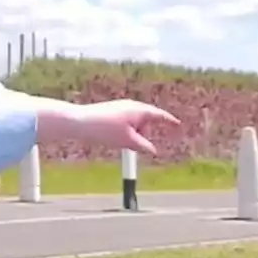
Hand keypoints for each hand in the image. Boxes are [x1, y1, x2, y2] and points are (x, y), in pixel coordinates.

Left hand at [37, 99, 179, 154]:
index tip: (177, 124)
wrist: (80, 122)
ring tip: (120, 142)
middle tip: (133, 145)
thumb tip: (153, 151)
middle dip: (145, 133)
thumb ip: (143, 146)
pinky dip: (126, 132)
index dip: (169, 121)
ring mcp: (122, 108)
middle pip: (147, 121)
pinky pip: (126, 124)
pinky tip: (114, 138)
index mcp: (139, 110)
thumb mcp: (128, 141)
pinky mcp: (113, 112)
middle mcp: (132, 106)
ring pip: (135, 124)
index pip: (159, 115)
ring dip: (134, 134)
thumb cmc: (105, 129)